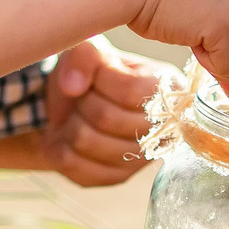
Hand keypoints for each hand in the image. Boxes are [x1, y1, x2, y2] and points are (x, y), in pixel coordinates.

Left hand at [36, 37, 173, 186]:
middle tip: (82, 95)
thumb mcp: (88, 50)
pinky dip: (60, 145)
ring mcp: (141, 159)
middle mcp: (163, 129)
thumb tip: (72, 86)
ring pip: (87, 141)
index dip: (100, 79)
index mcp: (168, 89)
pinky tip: (71, 135)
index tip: (94, 74)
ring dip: (70, 122)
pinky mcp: (116, 178)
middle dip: (82, 100)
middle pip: (107, 118)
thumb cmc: (91, 73)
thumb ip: (84, 55)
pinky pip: (73, 163)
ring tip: (77, 114)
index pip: (132, 91)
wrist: (75, 105)